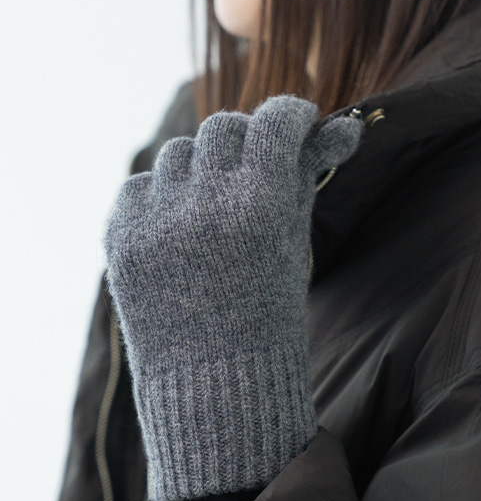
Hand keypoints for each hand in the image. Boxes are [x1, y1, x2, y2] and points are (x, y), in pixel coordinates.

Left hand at [104, 95, 361, 500]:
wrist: (214, 385)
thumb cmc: (269, 320)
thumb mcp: (295, 249)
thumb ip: (305, 181)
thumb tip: (339, 128)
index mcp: (261, 208)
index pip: (273, 123)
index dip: (289, 115)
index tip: (294, 121)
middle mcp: (205, 206)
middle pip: (222, 128)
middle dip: (244, 140)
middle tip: (253, 164)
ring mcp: (156, 223)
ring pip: (178, 153)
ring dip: (201, 168)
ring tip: (212, 204)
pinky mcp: (120, 240)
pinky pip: (139, 185)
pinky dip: (161, 195)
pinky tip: (177, 225)